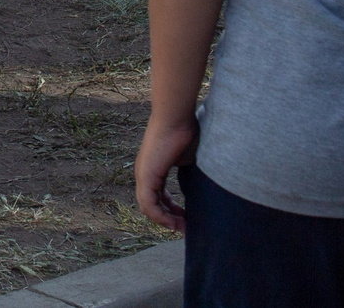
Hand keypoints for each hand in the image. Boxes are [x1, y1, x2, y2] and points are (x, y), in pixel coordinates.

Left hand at [134, 115, 199, 232]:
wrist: (176, 117)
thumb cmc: (185, 131)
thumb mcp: (188, 158)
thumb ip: (189, 172)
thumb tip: (201, 186)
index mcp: (153, 169)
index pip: (157, 196)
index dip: (171, 209)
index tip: (187, 217)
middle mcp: (144, 173)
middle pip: (151, 205)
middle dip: (169, 218)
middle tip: (185, 227)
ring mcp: (143, 174)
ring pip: (148, 207)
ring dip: (165, 220)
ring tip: (183, 227)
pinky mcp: (146, 176)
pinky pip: (149, 204)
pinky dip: (161, 216)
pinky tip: (176, 222)